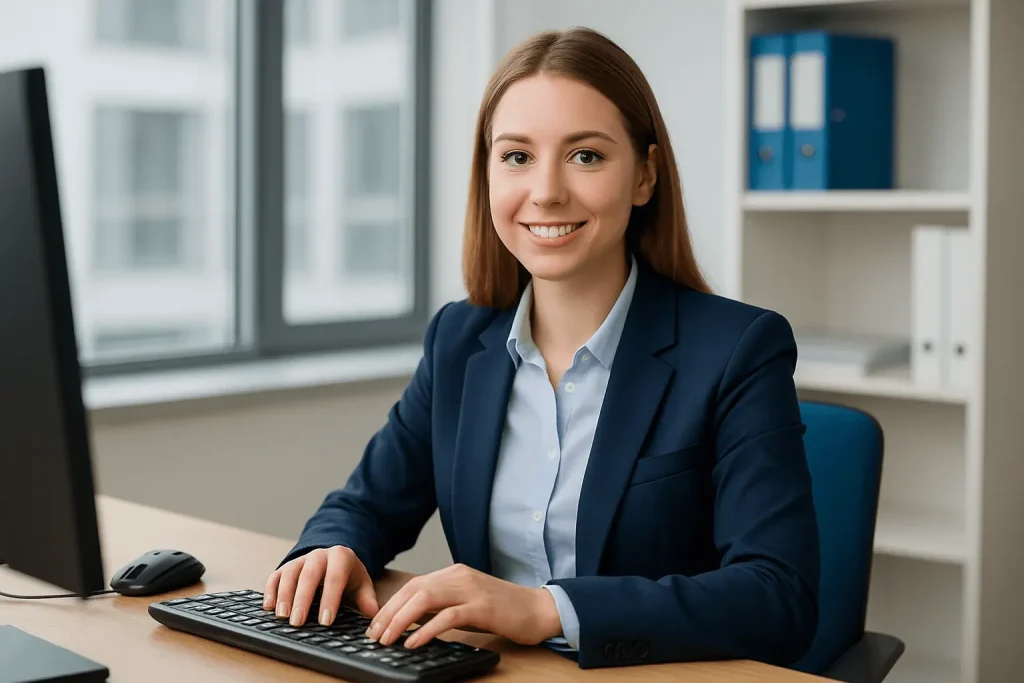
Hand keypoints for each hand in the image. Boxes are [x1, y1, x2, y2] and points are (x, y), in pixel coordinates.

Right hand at [263, 546, 378, 627]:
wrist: (334, 557)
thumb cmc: (348, 575)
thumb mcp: (361, 583)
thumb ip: (367, 598)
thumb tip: (373, 615)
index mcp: (340, 557)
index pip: (335, 578)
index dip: (330, 599)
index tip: (326, 621)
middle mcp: (319, 555)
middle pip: (309, 575)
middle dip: (303, 599)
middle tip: (298, 622)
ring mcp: (301, 560)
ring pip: (290, 574)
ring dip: (284, 596)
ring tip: (282, 616)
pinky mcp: (286, 566)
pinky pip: (275, 576)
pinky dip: (270, 590)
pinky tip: (268, 606)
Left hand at [364, 563, 561, 648]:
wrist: (539, 609)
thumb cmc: (503, 610)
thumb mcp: (467, 603)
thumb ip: (442, 605)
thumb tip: (411, 620)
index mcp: (454, 573)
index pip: (413, 585)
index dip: (391, 605)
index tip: (376, 625)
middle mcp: (459, 576)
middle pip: (414, 590)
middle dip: (389, 613)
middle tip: (374, 635)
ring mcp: (471, 589)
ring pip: (425, 599)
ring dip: (401, 620)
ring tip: (387, 639)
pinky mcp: (482, 606)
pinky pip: (446, 616)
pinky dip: (426, 629)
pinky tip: (413, 642)